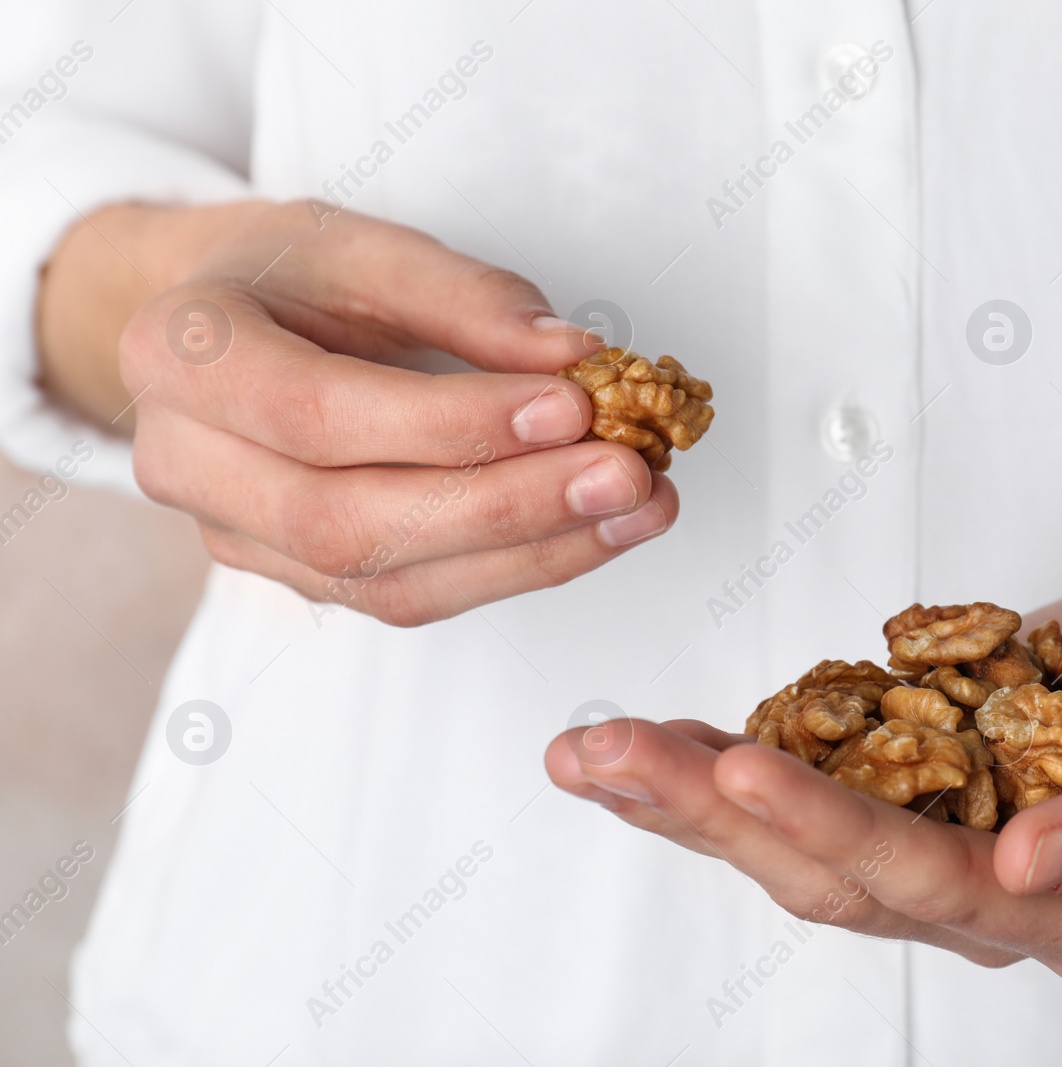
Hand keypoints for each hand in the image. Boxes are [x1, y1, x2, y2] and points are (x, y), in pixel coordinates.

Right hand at [96, 201, 673, 624]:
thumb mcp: (365, 245)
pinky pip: (410, 596)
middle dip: (506, 507)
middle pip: (351, 522)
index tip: (570, 406)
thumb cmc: (287, 274)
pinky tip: (597, 532)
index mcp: (184, 354)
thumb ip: (466, 298)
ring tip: (641, 509)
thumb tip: (574, 359)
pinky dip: (515, 568)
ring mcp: (237, 536)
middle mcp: (189, 463)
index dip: (450, 423)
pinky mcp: (298, 576)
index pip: (317, 413)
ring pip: (386, 583)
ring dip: (532, 554)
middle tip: (627, 474)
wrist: (214, 325)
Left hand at [545, 561, 1061, 982]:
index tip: (744, 763)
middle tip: (611, 756)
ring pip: (797, 843)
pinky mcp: (918, 787)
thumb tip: (1030, 863)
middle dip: (716, 815)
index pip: (930, 886)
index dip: (835, 828)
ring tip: (595, 753)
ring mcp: (946, 845)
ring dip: (692, 798)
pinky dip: (725, 764)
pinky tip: (653, 741)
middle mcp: (991, 899)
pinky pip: (810, 784)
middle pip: (831, 875)